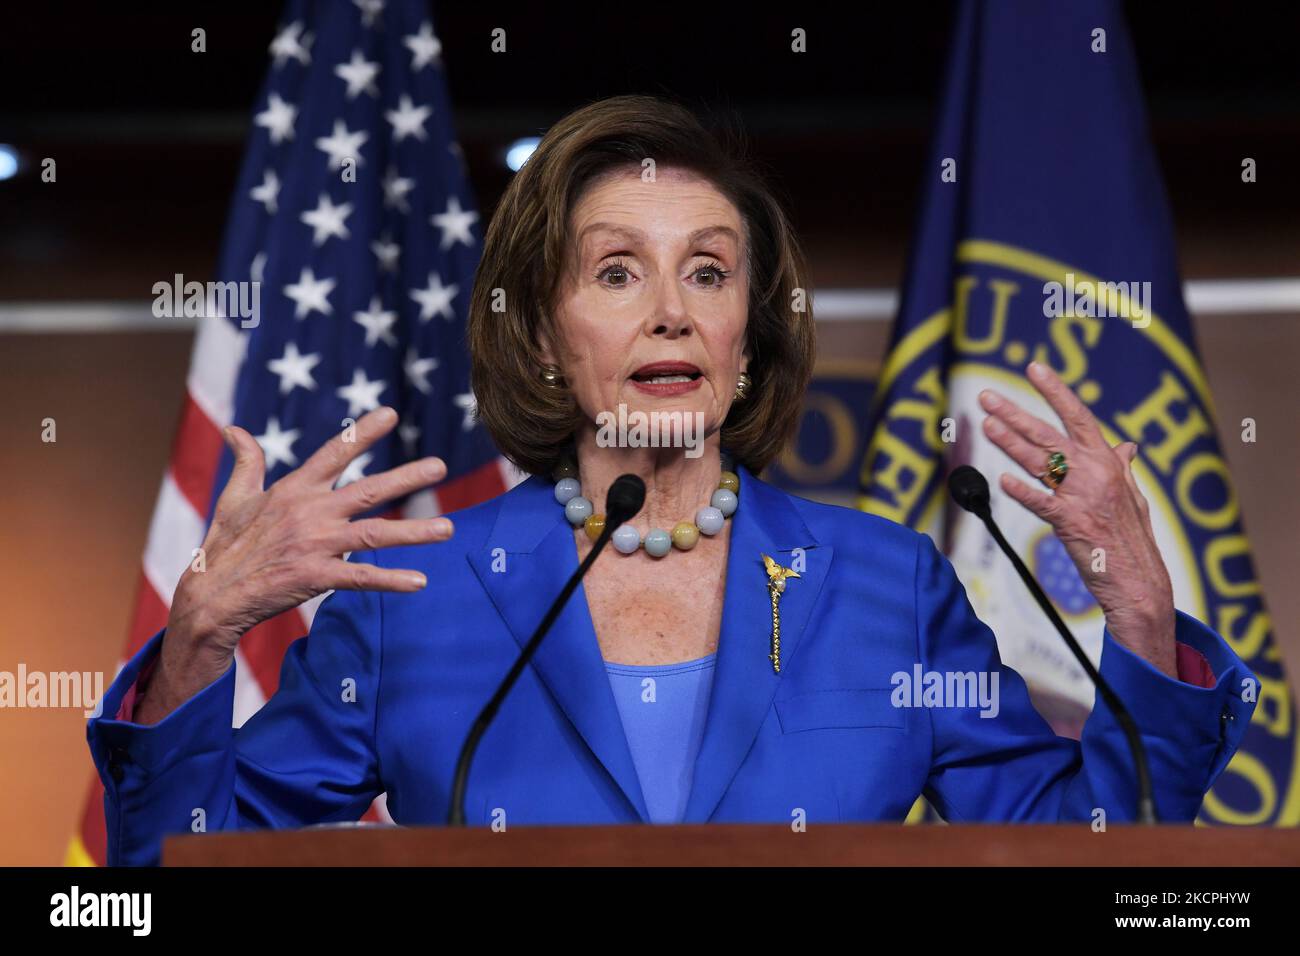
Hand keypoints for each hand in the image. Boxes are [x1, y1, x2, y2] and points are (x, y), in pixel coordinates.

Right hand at [150, 407, 453, 714]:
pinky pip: (361, 578)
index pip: (333, 454)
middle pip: (368, 490)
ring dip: (414, 532)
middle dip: (406, 477)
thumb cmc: (225, 545)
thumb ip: (246, 461)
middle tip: (440, 465)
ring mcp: (314, 545)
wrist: (212, 595)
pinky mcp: (315, 577)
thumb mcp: (235, 497)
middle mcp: (310, 512)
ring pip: (374, 535)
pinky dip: (392, 580)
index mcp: (294, 490)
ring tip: (449, 528)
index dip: (362, 434)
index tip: (391, 414)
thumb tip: (234, 429)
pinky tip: (420, 581)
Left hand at [978, 362, 1176, 678]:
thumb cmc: (1131, 540)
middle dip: (1015, 413)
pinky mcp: (1072, 524)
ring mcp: (1084, 497)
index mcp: (1108, 462)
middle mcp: (1096, 473)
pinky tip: (1002, 480)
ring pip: (1039, 463)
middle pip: (1048, 435)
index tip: (1034, 368)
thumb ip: (1123, 469)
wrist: (1140, 583)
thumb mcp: (1133, 498)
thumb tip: (1127, 446)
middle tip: (986, 396)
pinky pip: (1042, 503)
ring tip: (985, 425)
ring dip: (1009, 443)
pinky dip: (1022, 491)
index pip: (1078, 416)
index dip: (1055, 390)